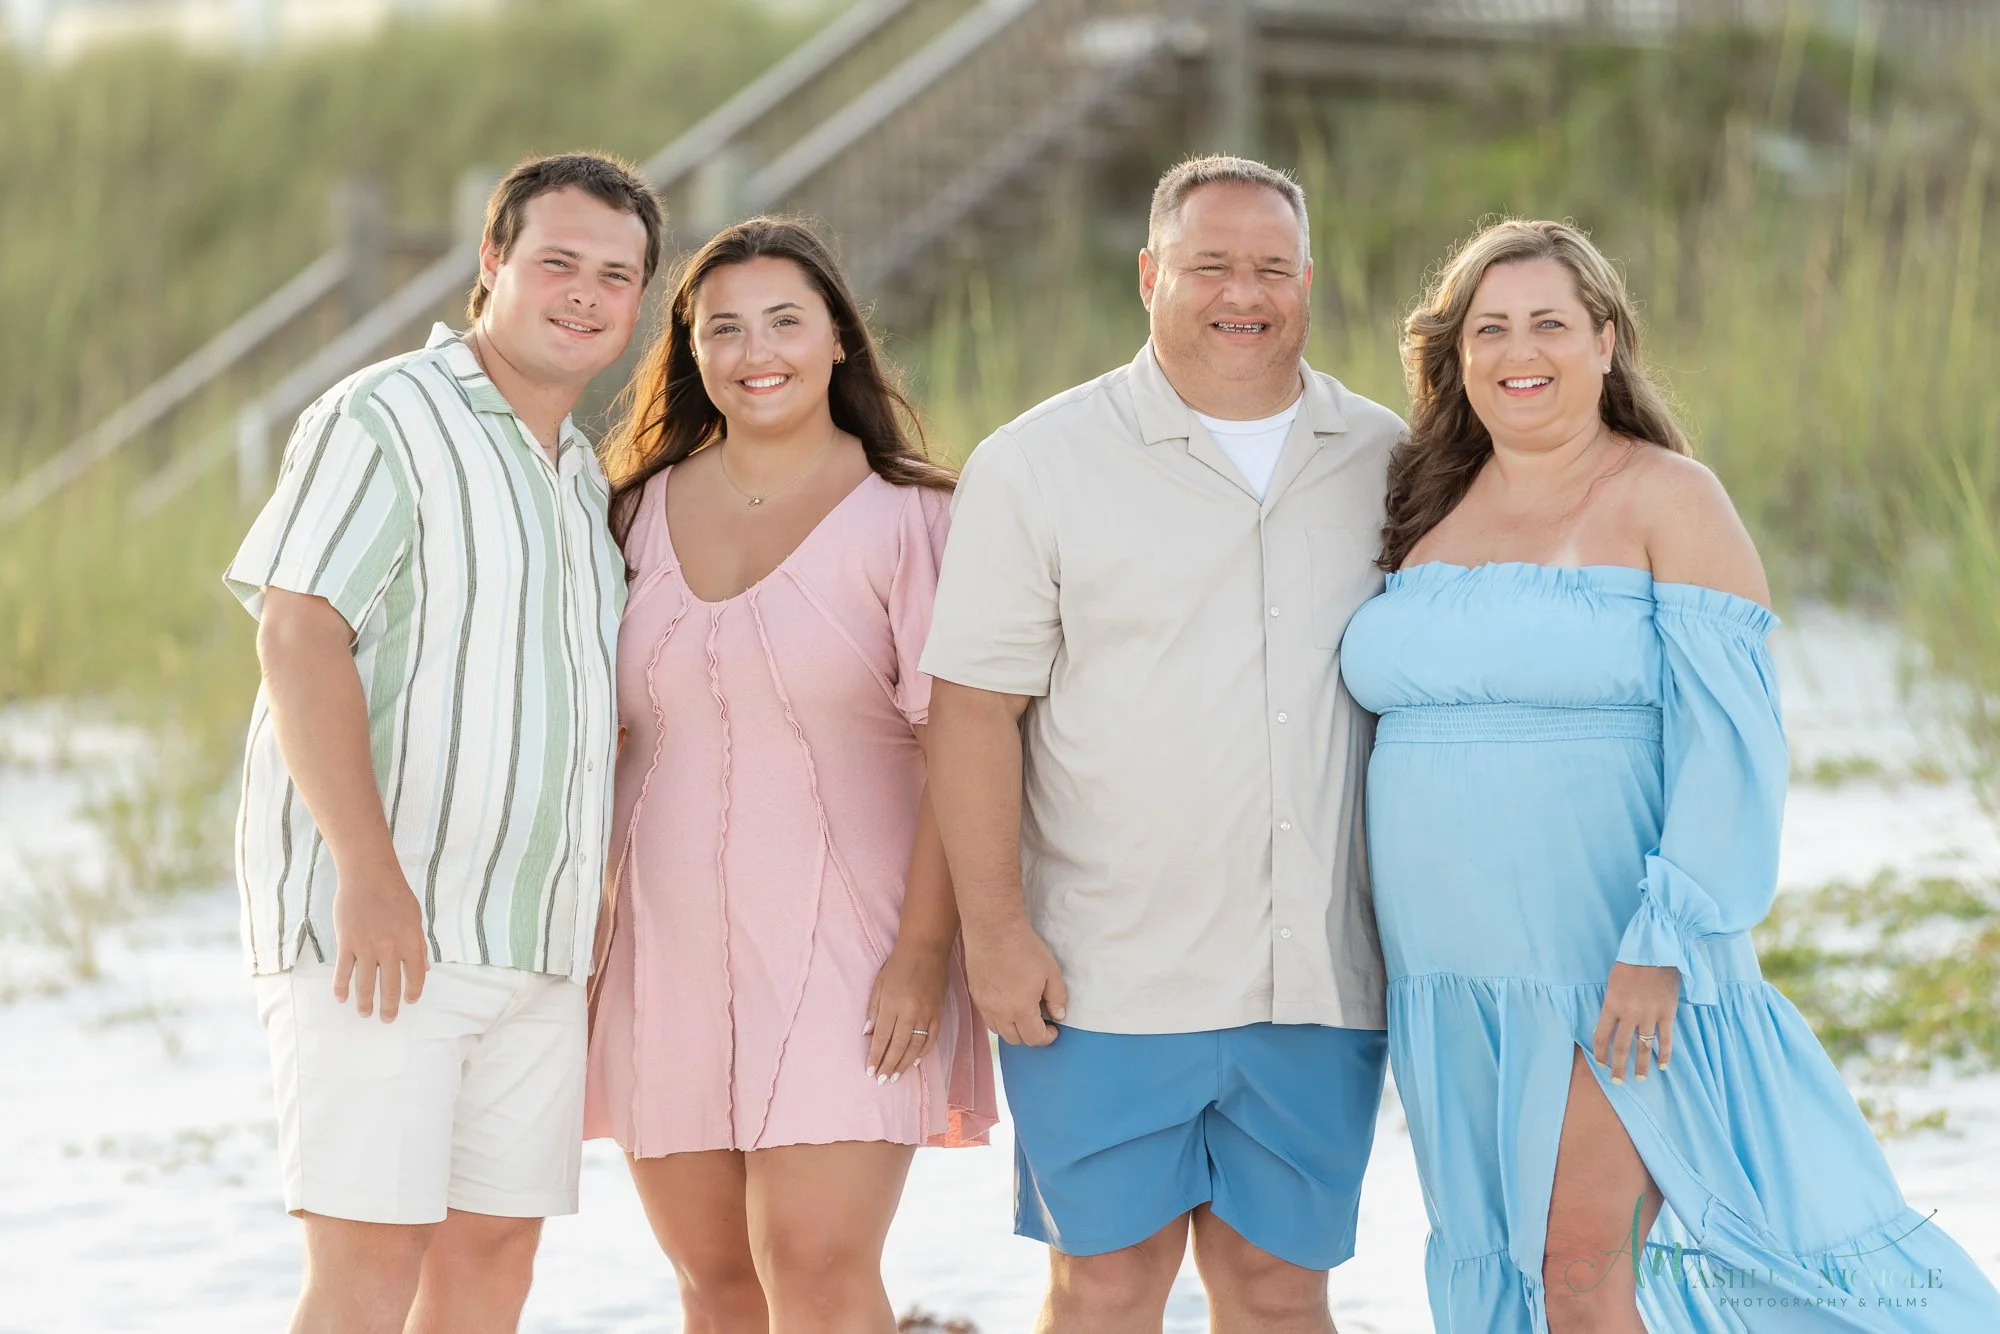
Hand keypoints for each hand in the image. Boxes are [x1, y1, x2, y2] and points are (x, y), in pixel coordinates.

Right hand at [331, 856, 428, 1021]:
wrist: (368, 876)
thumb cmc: (396, 894)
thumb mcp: (416, 918)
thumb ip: (419, 945)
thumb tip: (425, 969)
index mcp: (411, 942)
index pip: (416, 976)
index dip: (413, 992)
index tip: (409, 1001)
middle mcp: (389, 949)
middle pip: (390, 986)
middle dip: (389, 1007)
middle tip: (387, 1019)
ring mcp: (366, 947)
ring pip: (365, 984)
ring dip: (365, 1003)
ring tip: (365, 1014)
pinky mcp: (346, 943)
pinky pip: (343, 971)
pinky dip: (341, 987)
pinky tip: (342, 998)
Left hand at [866, 943, 947, 1082]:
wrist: (926, 949)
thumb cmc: (898, 964)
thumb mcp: (878, 984)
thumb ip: (874, 1010)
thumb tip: (869, 1034)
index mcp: (892, 1005)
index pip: (882, 1038)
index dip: (875, 1056)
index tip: (870, 1070)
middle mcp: (910, 1013)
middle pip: (898, 1047)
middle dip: (889, 1065)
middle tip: (881, 1080)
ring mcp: (927, 1014)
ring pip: (916, 1047)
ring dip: (905, 1064)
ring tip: (896, 1077)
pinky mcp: (939, 1012)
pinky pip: (931, 1038)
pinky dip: (924, 1052)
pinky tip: (916, 1061)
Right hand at [964, 918, 1065, 1046]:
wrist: (994, 929)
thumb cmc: (1025, 948)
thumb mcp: (1050, 972)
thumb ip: (1057, 997)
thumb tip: (1058, 1015)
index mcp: (1021, 1009)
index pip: (1034, 1038)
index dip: (1047, 1037)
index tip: (1054, 1029)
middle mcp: (1000, 1013)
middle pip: (1015, 1039)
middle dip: (1031, 1036)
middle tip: (1040, 1022)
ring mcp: (984, 1004)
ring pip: (998, 1031)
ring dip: (1013, 1029)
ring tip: (1023, 1014)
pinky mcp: (975, 994)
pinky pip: (987, 1017)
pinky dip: (999, 1018)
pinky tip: (1007, 1003)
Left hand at [1593, 961, 1677, 1082]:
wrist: (1656, 951)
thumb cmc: (1631, 964)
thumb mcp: (1612, 983)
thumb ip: (1612, 1004)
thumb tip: (1610, 1023)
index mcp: (1612, 1005)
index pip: (1602, 1036)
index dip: (1600, 1053)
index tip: (1601, 1064)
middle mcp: (1630, 1014)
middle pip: (1622, 1047)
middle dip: (1618, 1067)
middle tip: (1617, 1081)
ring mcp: (1650, 1015)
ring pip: (1644, 1047)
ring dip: (1641, 1065)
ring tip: (1639, 1078)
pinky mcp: (1667, 1013)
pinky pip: (1666, 1039)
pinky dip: (1665, 1054)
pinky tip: (1663, 1066)